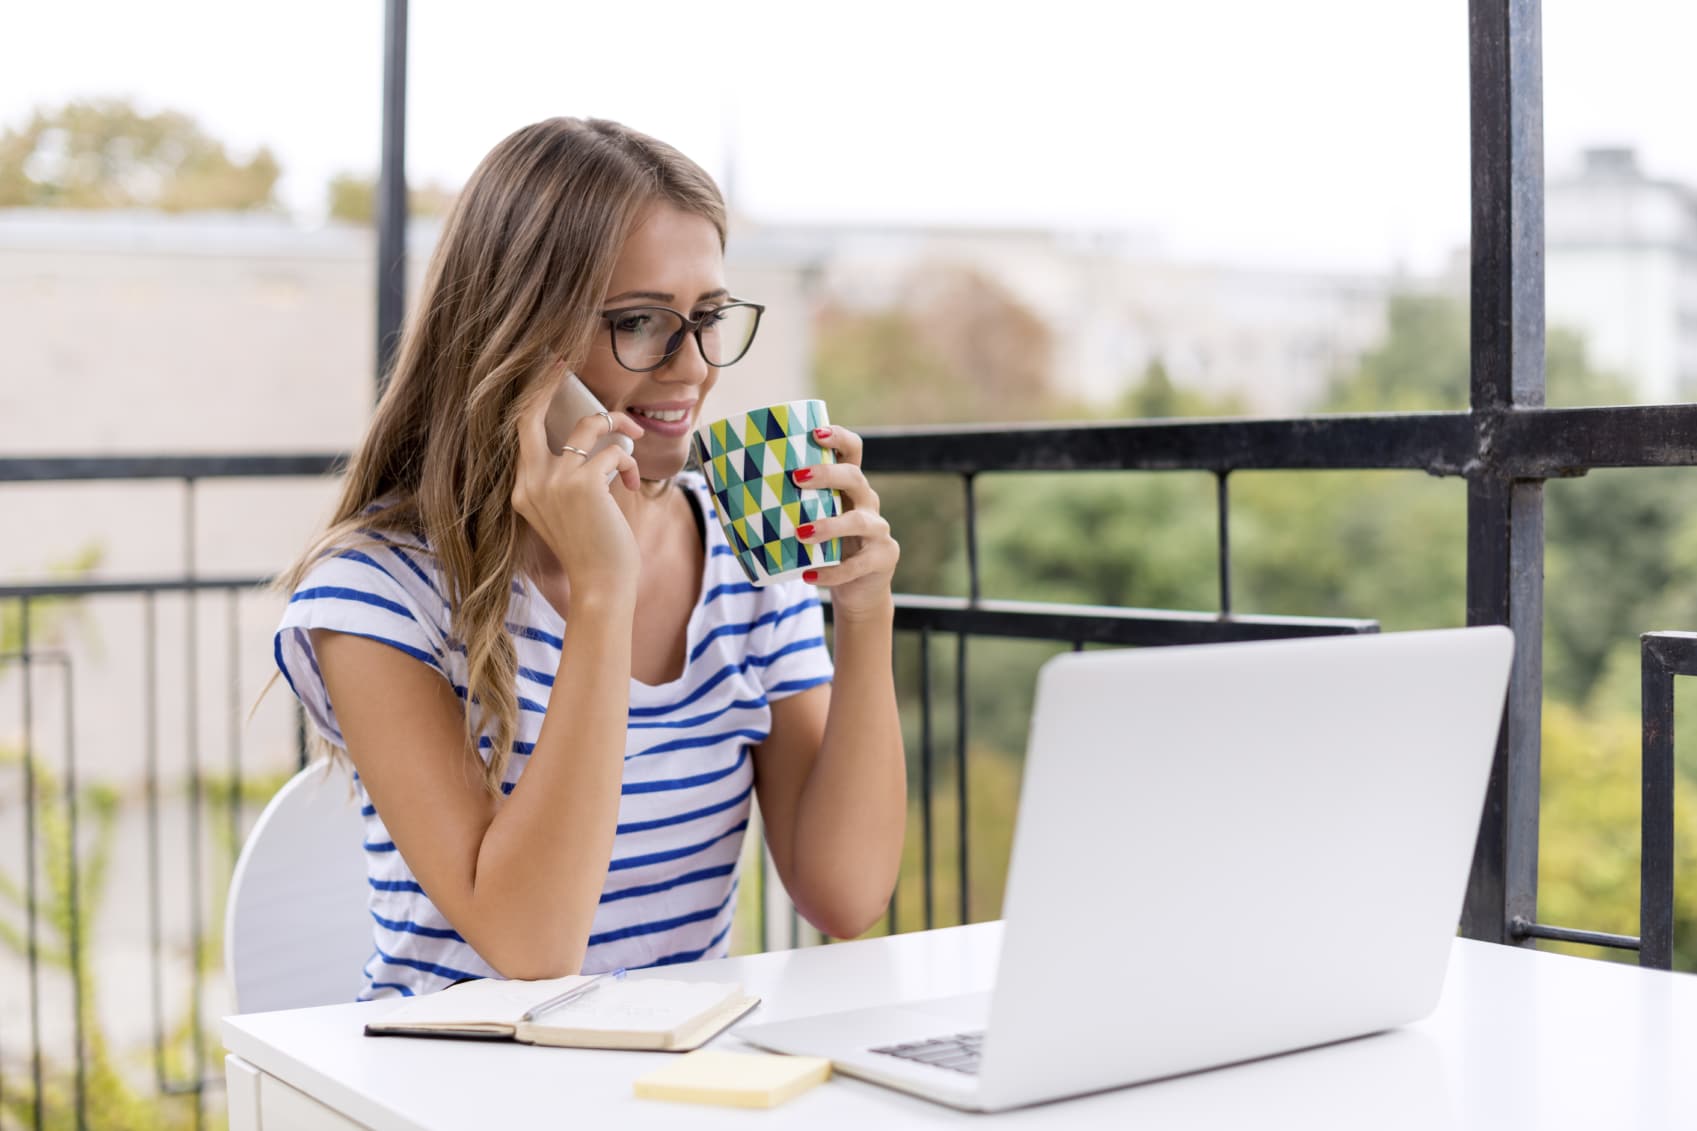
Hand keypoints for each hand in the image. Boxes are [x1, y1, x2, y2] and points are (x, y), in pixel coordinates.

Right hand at [512, 390, 644, 599]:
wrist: (600, 587)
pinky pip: (615, 451)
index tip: (548, 369)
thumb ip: (564, 478)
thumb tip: (592, 439)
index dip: (534, 396)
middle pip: (531, 413)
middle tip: (562, 360)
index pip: (519, 430)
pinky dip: (629, 463)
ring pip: (590, 426)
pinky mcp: (582, 483)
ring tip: (634, 442)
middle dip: (548, 381)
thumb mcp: (566, 512)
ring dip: (620, 428)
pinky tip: (630, 487)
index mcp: (522, 488)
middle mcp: (530, 481)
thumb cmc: (592, 552)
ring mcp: (554, 480)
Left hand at [792, 425, 898, 621]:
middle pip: (855, 477)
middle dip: (827, 474)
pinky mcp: (882, 558)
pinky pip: (856, 565)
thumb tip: (725, 491)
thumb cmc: (826, 547)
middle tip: (796, 478)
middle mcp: (868, 502)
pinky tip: (809, 575)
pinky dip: (831, 571)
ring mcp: (878, 530)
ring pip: (858, 521)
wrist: (859, 586)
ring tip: (801, 533)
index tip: (815, 433)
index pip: (852, 450)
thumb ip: (788, 506)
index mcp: (850, 486)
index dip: (838, 438)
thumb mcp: (812, 521)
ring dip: (829, 525)